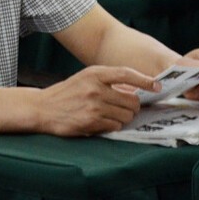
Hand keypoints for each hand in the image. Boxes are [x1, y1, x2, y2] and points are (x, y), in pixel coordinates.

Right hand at [36, 65, 157, 135]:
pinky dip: (111, 126)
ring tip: (108, 115)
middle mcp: (95, 88)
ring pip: (126, 116)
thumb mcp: (85, 79)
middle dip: (132, 107)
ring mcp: (93, 106)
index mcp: (94, 73)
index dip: (145, 81)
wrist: (41, 108)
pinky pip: (115, 126)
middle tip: (123, 108)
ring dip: (122, 118)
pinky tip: (99, 122)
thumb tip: (137, 89)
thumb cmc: (66, 93)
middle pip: (132, 101)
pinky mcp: (90, 122)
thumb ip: (108, 81)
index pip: (126, 74)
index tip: (157, 86)